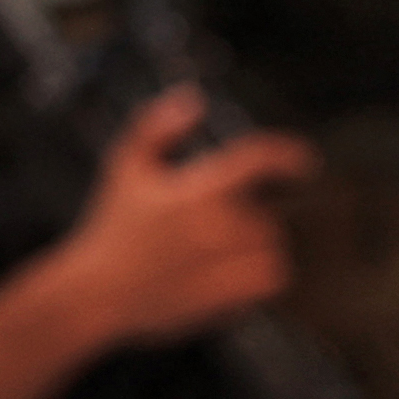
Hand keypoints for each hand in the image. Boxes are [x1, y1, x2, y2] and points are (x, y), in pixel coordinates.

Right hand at [45, 86, 317, 350]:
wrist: (95, 295)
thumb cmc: (111, 230)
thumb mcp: (125, 167)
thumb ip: (157, 127)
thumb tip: (193, 100)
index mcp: (198, 190)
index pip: (259, 160)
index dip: (288, 155)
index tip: (303, 161)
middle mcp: (217, 226)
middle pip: (267, 211)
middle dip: (254, 213)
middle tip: (224, 221)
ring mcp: (224, 264)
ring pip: (272, 245)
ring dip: (260, 244)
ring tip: (227, 248)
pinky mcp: (226, 297)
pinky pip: (270, 279)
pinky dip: (264, 274)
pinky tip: (236, 272)